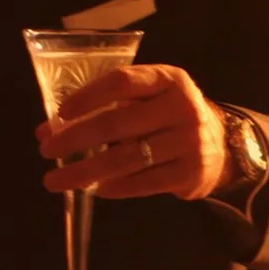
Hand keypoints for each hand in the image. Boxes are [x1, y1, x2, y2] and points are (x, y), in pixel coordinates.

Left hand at [40, 63, 226, 199]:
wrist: (221, 147)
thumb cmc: (169, 117)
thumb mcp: (150, 98)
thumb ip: (107, 106)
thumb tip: (48, 130)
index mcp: (168, 79)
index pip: (123, 82)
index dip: (88, 96)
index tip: (60, 113)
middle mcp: (182, 107)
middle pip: (118, 123)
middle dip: (76, 138)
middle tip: (46, 151)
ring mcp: (189, 142)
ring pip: (126, 158)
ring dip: (86, 171)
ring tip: (56, 180)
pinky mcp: (190, 173)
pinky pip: (143, 183)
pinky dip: (114, 188)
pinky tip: (95, 190)